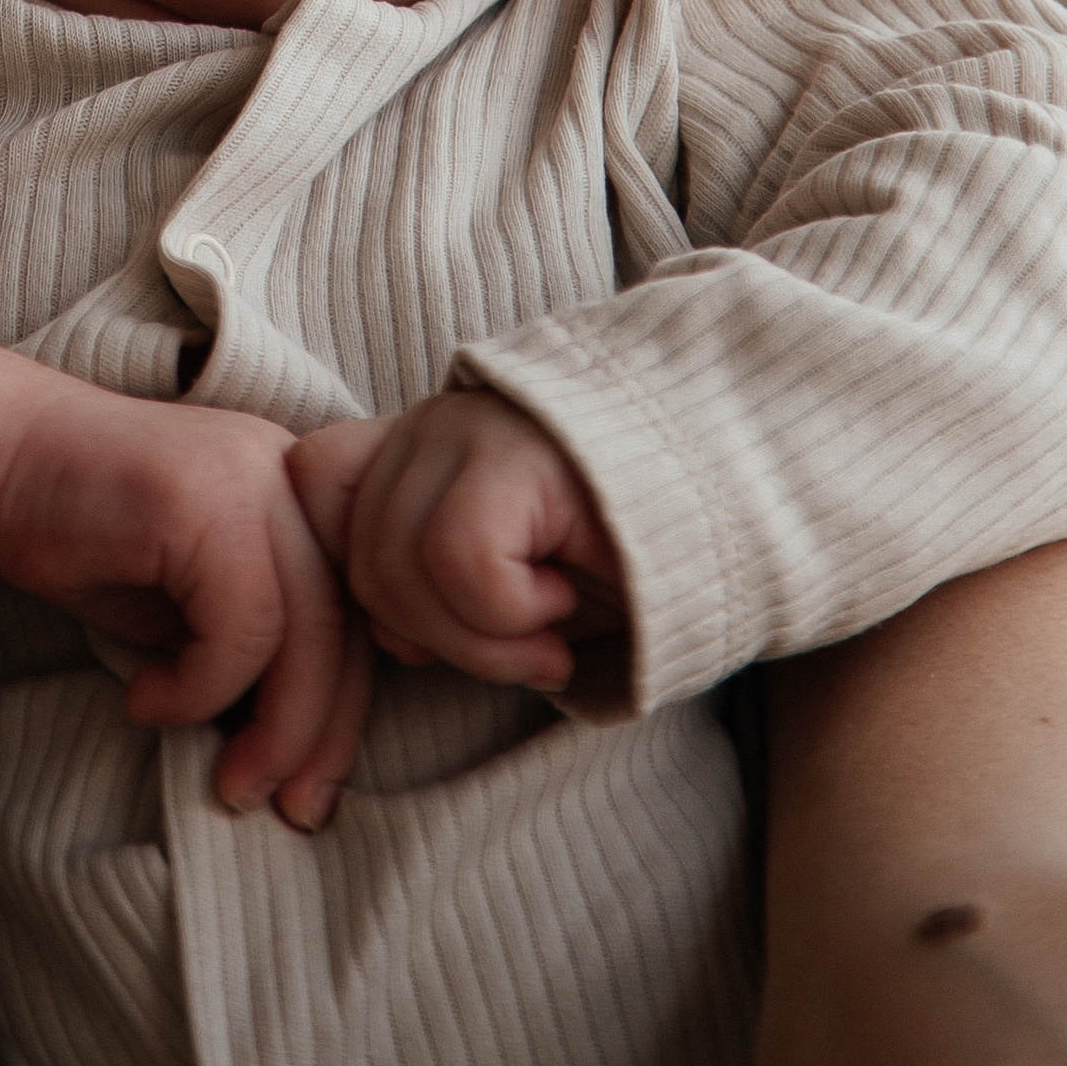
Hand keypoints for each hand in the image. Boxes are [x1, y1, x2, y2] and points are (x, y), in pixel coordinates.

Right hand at [0, 377, 372, 826]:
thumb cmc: (90, 546)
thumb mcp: (193, 613)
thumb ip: (257, 655)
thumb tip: (306, 762)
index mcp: (305, 498)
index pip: (361, 620)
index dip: (345, 715)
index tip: (310, 792)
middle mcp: (292, 476)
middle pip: (345, 629)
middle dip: (320, 738)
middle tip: (289, 811)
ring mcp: (253, 476)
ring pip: (305, 631)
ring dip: (274, 730)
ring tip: (225, 779)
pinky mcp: (204, 497)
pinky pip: (242, 623)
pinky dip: (203, 688)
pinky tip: (147, 701)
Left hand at [290, 390, 626, 694]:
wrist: (750, 512)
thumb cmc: (634, 558)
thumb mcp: (518, 575)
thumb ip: (434, 578)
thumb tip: (385, 635)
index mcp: (427, 442)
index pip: (316, 481)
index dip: (354, 569)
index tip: (433, 628)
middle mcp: (437, 420)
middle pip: (357, 554)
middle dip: (433, 637)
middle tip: (525, 645)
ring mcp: (471, 426)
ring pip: (398, 566)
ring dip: (478, 638)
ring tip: (551, 627)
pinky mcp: (517, 450)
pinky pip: (458, 559)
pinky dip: (509, 613)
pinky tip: (566, 602)